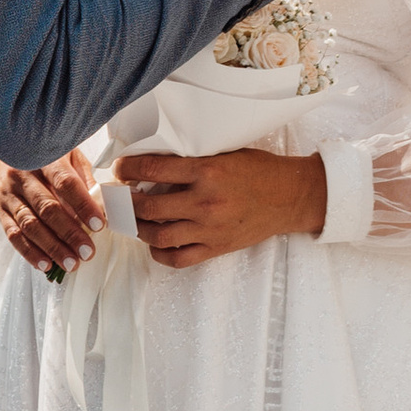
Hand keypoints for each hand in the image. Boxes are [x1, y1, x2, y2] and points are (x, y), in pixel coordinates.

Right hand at [0, 148, 104, 277]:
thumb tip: (101, 207)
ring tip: (70, 263)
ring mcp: (9, 194)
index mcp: (44, 158)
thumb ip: (85, 179)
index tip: (98, 225)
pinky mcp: (1, 211)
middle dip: (69, 233)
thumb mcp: (70, 157)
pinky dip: (29, 252)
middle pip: (47, 208)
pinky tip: (46, 264)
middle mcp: (23, 175)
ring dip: (51, 247)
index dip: (82, 205)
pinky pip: (13, 235)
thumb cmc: (48, 157)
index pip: (65, 182)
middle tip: (87, 252)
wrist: (11, 150)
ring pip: (30, 225)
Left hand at [114, 148, 327, 269]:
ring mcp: (210, 228)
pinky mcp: (217, 247)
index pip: (153, 169)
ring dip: (139, 229)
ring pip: (158, 235)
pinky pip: (178, 258)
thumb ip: (193, 159)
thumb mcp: (225, 153)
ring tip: (134, 220)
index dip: (128, 169)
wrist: (290, 197)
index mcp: (207, 171)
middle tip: (120, 197)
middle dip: (126, 203)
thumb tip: (154, 163)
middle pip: (148, 207)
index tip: (120, 169)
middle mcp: (205, 201)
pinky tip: (155, 243)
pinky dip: (159, 253)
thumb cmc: (259, 170)